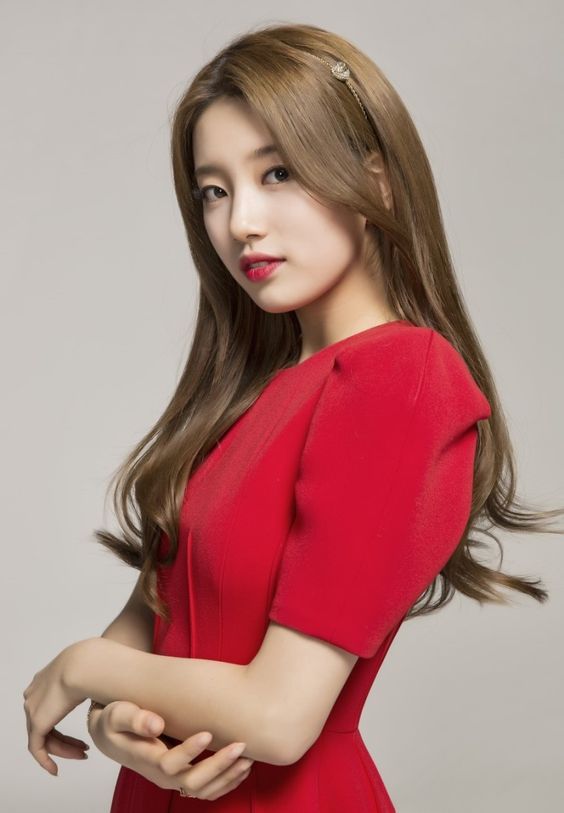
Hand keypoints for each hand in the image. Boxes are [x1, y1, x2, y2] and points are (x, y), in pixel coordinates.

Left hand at [23, 642, 87, 774]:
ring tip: (82, 755)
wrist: (87, 665)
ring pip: (45, 737)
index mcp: (46, 678)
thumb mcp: (92, 674)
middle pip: (47, 724)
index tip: (80, 732)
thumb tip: (107, 690)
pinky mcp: (37, 722)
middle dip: (66, 740)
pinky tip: (55, 770)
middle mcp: (35, 692)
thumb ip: (92, 683)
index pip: (51, 707)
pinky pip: (36, 748)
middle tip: (84, 749)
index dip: (65, 719)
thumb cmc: (97, 665)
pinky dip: (45, 760)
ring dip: (64, 749)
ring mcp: (33, 707)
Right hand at [88, 700, 254, 800]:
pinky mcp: (182, 776)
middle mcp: (161, 775)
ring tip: (248, 758)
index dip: (189, 752)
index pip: (170, 765)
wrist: (113, 734)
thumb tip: (156, 724)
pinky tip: (242, 767)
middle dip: (219, 766)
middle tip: (240, 745)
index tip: (208, 733)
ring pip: (203, 791)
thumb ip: (135, 718)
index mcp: (146, 760)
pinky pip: (207, 790)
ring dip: (228, 777)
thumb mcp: (118, 714)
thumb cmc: (116, 720)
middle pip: (192, 783)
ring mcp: (173, 779)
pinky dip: (227, 782)